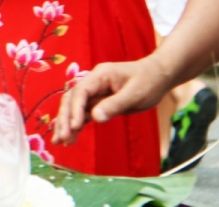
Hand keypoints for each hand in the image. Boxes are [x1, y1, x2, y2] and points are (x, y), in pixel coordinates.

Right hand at [53, 57, 172, 145]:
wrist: (158, 75)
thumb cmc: (148, 81)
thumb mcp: (134, 94)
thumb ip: (115, 105)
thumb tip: (95, 118)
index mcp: (99, 76)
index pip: (80, 92)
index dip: (75, 109)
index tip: (75, 127)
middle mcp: (92, 83)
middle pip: (71, 100)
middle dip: (65, 118)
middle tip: (61, 138)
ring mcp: (94, 93)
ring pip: (74, 108)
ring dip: (66, 123)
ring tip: (60, 142)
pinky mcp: (99, 103)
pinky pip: (84, 114)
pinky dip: (76, 125)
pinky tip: (71, 138)